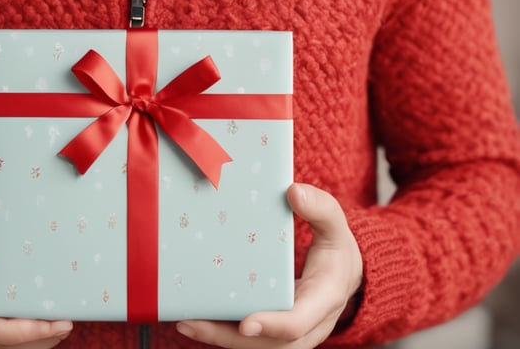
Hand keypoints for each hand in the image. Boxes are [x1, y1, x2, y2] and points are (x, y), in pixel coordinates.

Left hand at [175, 183, 362, 347]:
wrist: (343, 275)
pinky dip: (221, 330)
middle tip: (192, 322)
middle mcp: (307, 325)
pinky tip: (192, 317)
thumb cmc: (336, 249)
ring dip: (217, 336)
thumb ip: (320, 208)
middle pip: (267, 342)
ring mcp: (289, 332)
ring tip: (184, 321)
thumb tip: (294, 192)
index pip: (298, 321)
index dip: (272, 323)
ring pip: (254, 345)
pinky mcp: (273, 329)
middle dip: (228, 336)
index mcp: (323, 299)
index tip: (246, 322)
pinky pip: (247, 337)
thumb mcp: (336, 225)